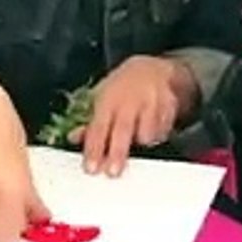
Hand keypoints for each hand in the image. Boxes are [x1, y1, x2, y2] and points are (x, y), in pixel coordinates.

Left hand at [73, 56, 182, 177]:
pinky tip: (152, 129)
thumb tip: (73, 139)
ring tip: (139, 139)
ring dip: (142, 143)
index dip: (94, 149)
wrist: (149, 69)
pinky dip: (158, 136)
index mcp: (108, 99)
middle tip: (112, 173)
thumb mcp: (101, 98)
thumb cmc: (121, 89)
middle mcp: (129, 101)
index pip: (98, 127)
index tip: (91, 168)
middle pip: (123, 131)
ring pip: (148, 134)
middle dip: (117, 153)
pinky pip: (163, 132)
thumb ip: (90, 122)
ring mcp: (151, 103)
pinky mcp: (169, 107)